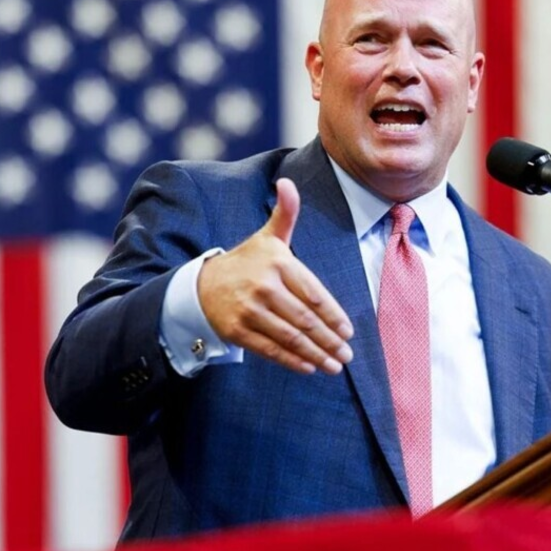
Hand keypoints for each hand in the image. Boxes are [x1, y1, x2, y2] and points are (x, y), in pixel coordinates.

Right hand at [197, 178, 354, 373]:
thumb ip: (285, 213)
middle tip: (347, 354)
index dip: (334, 316)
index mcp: (277, 263)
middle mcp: (264, 287)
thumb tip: (287, 183)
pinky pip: (270, 349)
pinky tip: (309, 367)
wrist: (202, 285)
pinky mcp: (237, 331)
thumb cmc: (246, 261)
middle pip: (305, 319)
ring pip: (290, 337)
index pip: (314, 294)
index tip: (348, 332)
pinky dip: (292, 361)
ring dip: (316, 354)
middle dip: (330, 340)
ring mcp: (249, 310)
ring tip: (334, 365)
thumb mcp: (267, 237)